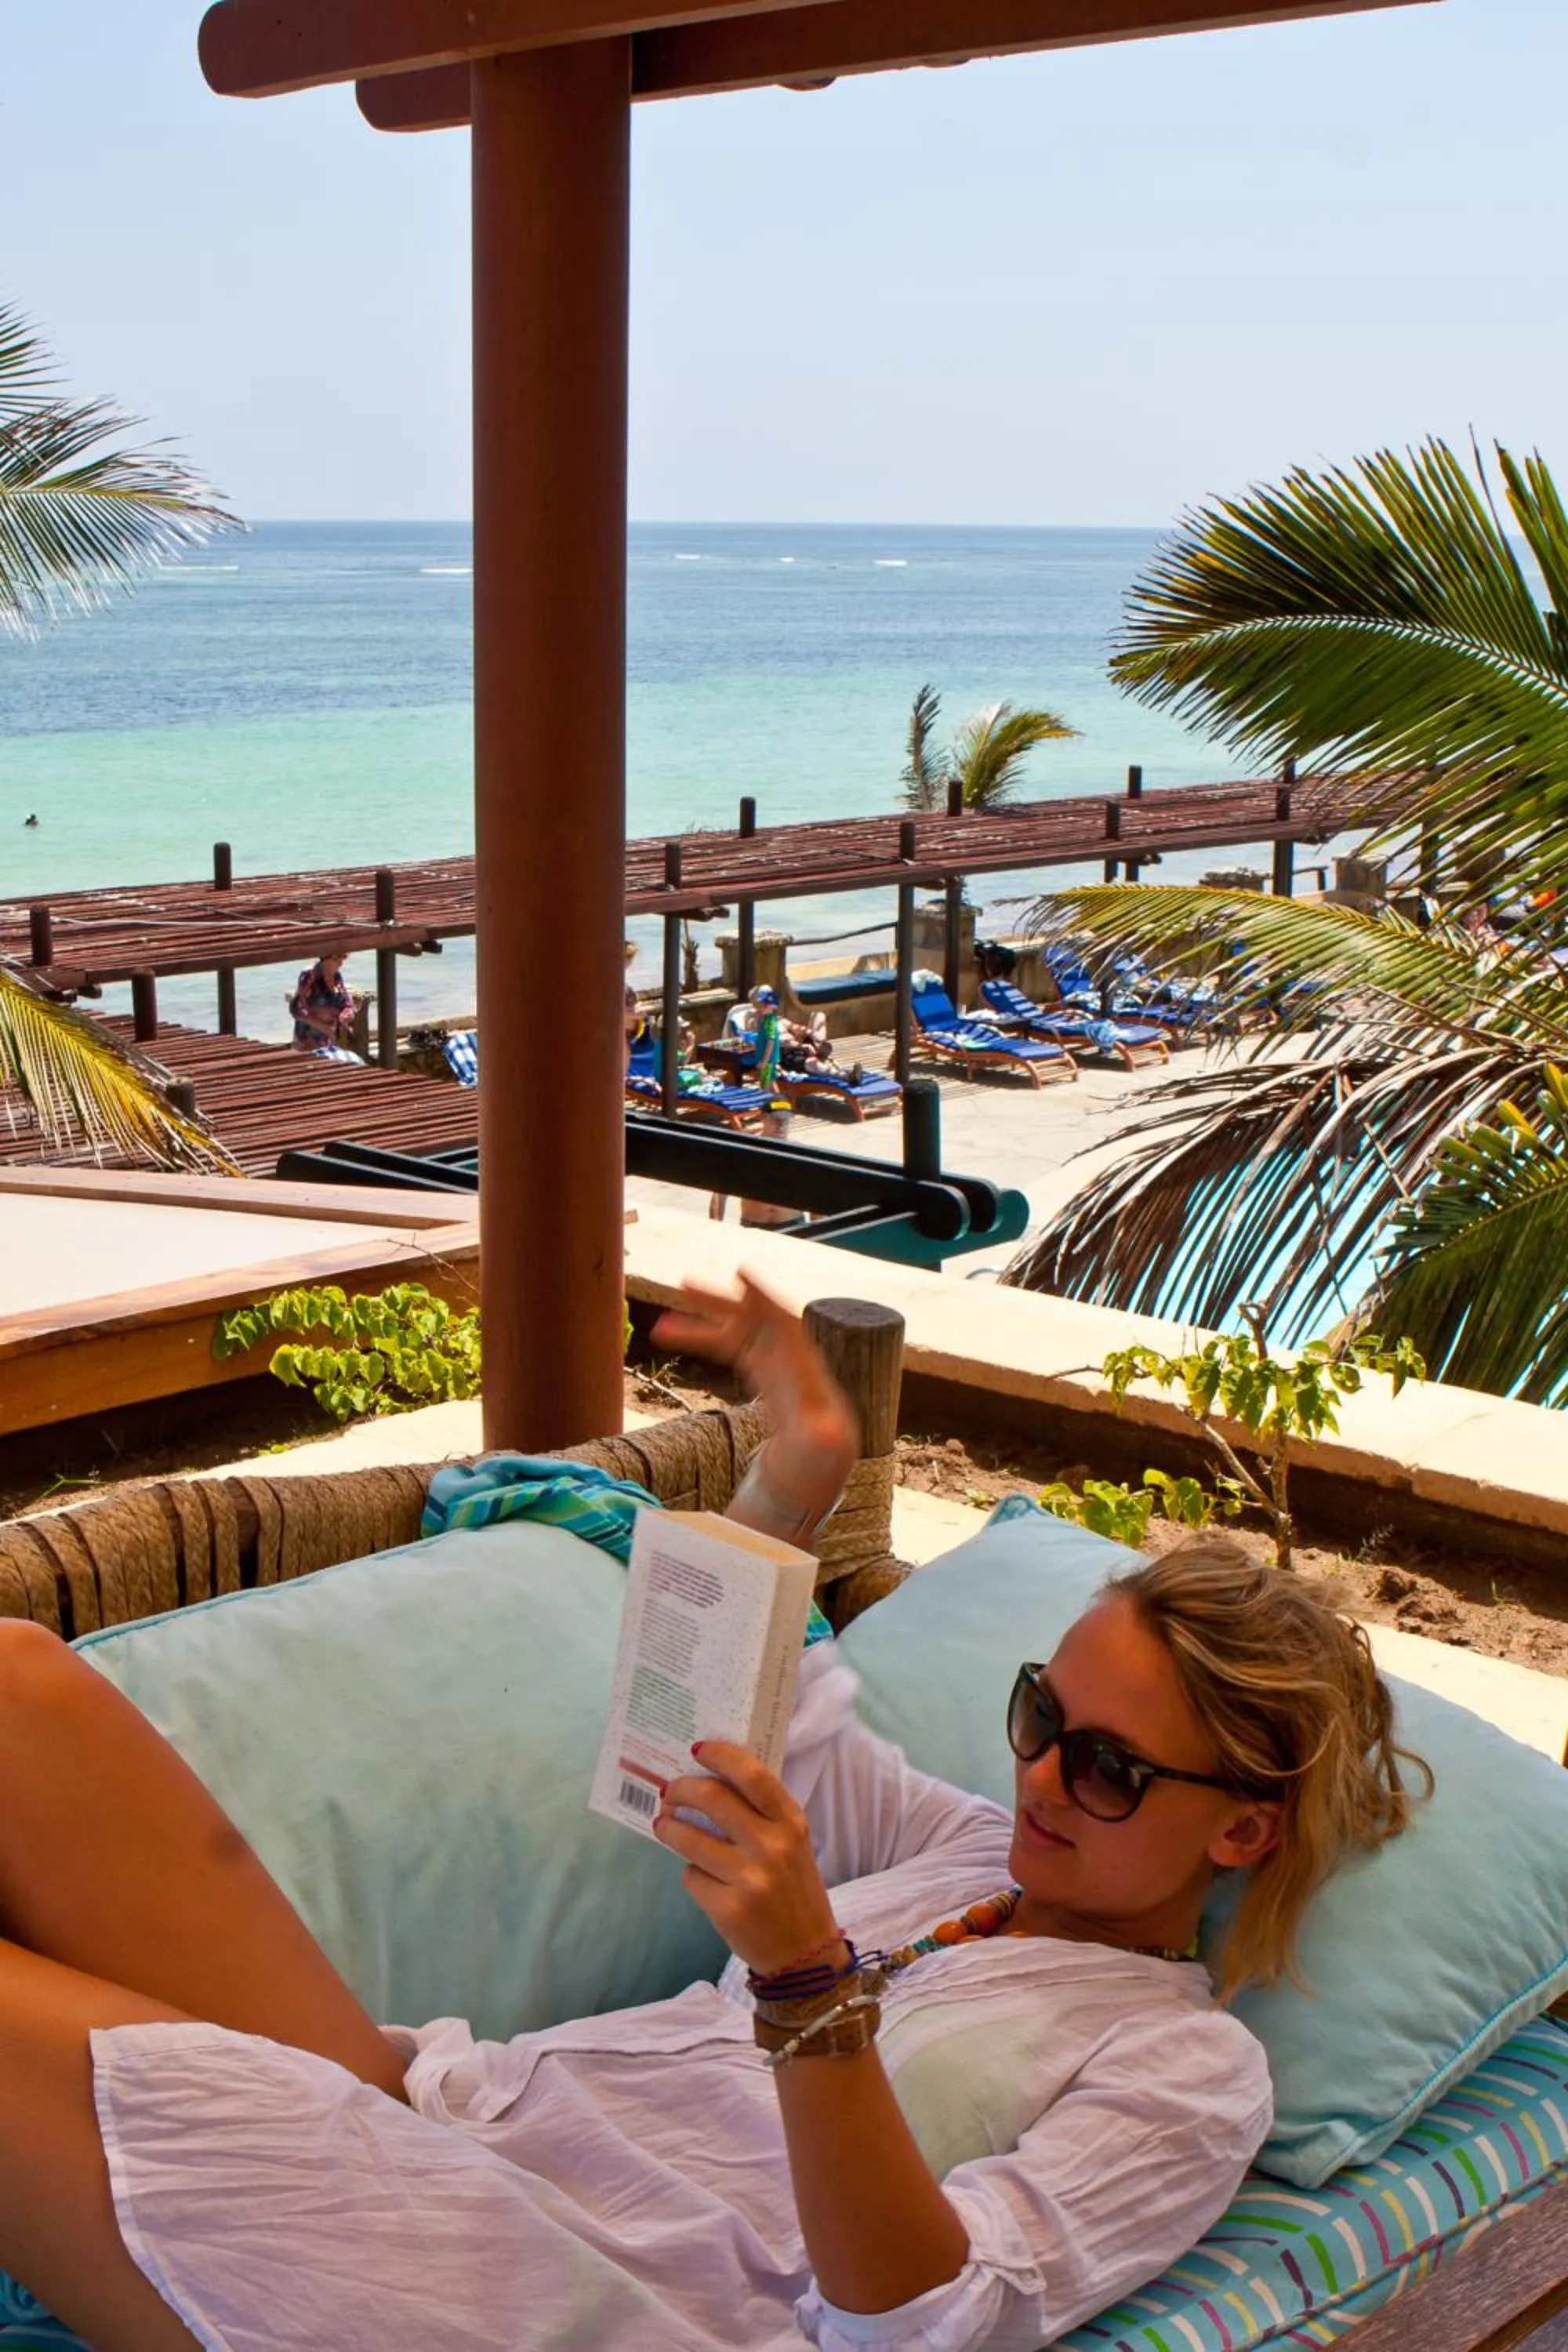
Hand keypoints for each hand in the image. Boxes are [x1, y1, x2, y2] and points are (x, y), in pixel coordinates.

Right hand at [651, 1276, 857, 1524]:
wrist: (819, 1451)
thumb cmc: (821, 1448)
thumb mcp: (823, 1445)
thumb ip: (824, 1438)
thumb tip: (829, 1436)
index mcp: (802, 1366)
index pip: (784, 1324)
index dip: (763, 1299)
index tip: (740, 1274)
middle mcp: (783, 1352)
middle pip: (752, 1318)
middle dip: (720, 1302)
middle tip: (684, 1285)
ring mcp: (768, 1355)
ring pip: (732, 1329)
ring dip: (699, 1321)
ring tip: (659, 1327)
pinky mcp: (755, 1363)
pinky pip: (723, 1343)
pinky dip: (698, 1336)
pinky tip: (667, 1335)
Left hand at [653, 1740, 841, 1977]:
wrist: (806, 1955)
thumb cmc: (793, 1889)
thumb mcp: (792, 1844)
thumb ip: (761, 1815)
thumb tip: (710, 1782)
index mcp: (791, 1823)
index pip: (752, 1775)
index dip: (720, 1756)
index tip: (697, 1749)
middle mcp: (772, 1846)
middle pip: (711, 1797)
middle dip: (680, 1789)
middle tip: (669, 1792)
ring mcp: (749, 1878)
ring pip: (688, 1838)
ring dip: (668, 1827)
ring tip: (663, 1825)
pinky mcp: (727, 1908)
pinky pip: (691, 1876)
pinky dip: (690, 1873)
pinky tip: (700, 1876)